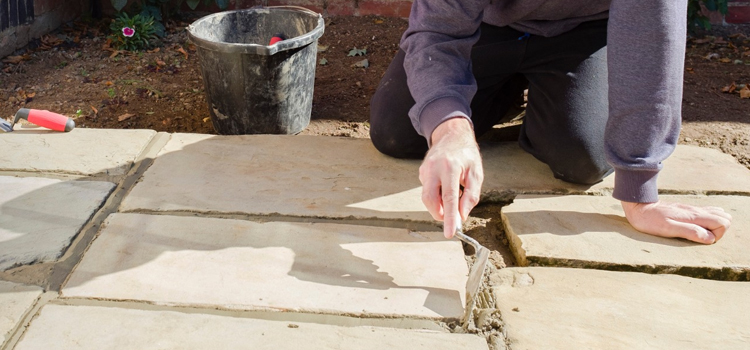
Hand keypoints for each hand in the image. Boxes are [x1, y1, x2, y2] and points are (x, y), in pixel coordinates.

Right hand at [420, 118, 483, 238]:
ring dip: (438, 206)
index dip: (449, 218)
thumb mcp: (476, 173)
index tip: (450, 233)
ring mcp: (425, 170)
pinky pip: (427, 191)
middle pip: (430, 200)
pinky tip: (445, 188)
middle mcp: (434, 168)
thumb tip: (463, 215)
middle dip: (440, 214)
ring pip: (427, 197)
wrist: (451, 135)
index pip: (448, 198)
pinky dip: (437, 197)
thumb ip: (471, 195)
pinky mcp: (421, 172)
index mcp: (450, 167)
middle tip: (452, 219)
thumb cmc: (467, 155)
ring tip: (452, 200)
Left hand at [621, 200, 731, 243]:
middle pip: (724, 217)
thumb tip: (710, 238)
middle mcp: (695, 211)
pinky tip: (694, 227)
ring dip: (714, 225)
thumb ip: (689, 231)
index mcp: (694, 216)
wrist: (637, 206)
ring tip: (699, 233)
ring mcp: (691, 209)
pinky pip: (706, 212)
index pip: (723, 222)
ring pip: (717, 214)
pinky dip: (707, 221)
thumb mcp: (667, 228)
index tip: (703, 239)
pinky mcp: (686, 210)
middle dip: (720, 230)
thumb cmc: (649, 220)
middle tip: (703, 237)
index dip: (718, 234)